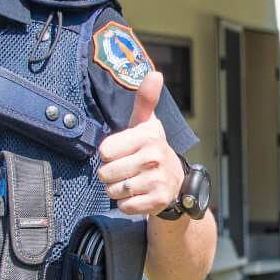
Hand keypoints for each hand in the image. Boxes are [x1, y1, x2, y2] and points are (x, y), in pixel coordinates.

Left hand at [97, 72, 182, 216]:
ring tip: (132, 181)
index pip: (104, 151)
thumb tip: (155, 73)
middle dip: (110, 175)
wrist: (174, 181)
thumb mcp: (146, 123)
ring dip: (117, 190)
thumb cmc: (150, 148)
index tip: (124, 152)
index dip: (109, 154)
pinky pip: (124, 206)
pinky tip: (138, 195)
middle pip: (106, 173)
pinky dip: (126, 204)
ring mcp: (157, 180)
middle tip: (126, 170)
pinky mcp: (157, 200)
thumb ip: (145, 99)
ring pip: (113, 191)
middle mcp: (154, 156)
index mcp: (147, 136)